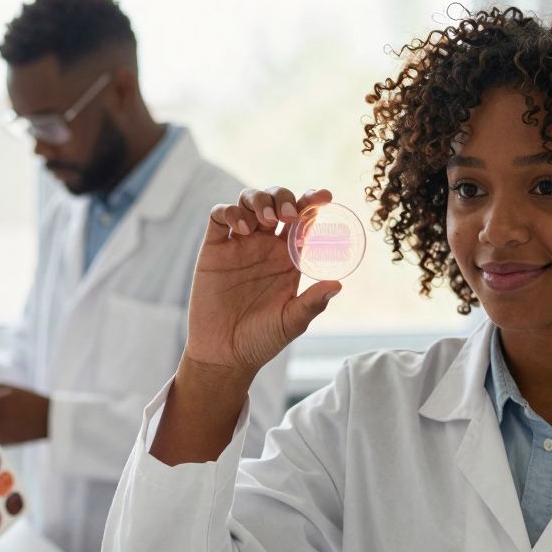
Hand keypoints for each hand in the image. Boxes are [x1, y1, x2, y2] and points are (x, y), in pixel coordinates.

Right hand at [184, 186, 342, 376]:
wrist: (224, 354)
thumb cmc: (261, 340)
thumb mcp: (291, 322)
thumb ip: (312, 303)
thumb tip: (337, 284)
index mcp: (288, 257)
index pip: (303, 220)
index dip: (313, 202)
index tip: (325, 197)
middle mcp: (265, 246)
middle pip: (276, 201)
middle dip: (284, 198)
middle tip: (290, 215)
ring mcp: (239, 244)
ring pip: (249, 201)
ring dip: (259, 199)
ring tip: (268, 220)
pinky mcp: (214, 249)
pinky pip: (219, 216)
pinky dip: (231, 211)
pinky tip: (242, 228)